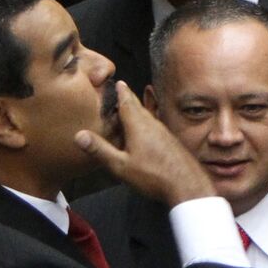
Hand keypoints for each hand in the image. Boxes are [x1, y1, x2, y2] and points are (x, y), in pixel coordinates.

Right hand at [75, 81, 214, 206]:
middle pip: (138, 107)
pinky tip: (146, 134)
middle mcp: (153, 124)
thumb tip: (79, 135)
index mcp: (138, 125)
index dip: (122, 92)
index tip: (119, 82)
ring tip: (131, 111)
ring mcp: (165, 133)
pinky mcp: (172, 143)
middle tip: (123, 92)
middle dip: (129, 99)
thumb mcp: (121, 166)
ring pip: (148, 117)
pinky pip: (156, 128)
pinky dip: (148, 125)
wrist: (188, 185)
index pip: (127, 102)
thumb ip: (100, 150)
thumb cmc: (154, 176)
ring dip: (139, 112)